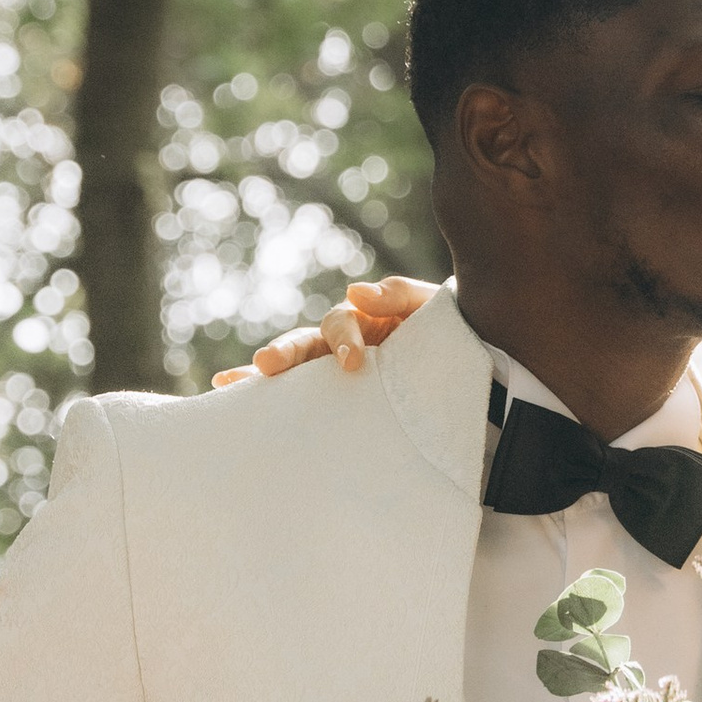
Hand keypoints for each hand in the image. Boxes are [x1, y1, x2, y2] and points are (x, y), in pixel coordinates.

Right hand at [209, 274, 438, 390]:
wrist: (471, 366)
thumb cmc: (447, 330)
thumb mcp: (431, 307)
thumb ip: (400, 294)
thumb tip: (356, 291)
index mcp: (361, 321)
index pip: (339, 324)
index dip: (343, 339)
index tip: (352, 361)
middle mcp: (339, 345)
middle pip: (303, 345)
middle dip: (284, 354)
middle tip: (264, 366)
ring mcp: (335, 374)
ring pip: (294, 372)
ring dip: (264, 378)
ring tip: (229, 386)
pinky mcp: (339, 401)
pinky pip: (302, 401)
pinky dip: (271, 404)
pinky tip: (236, 409)